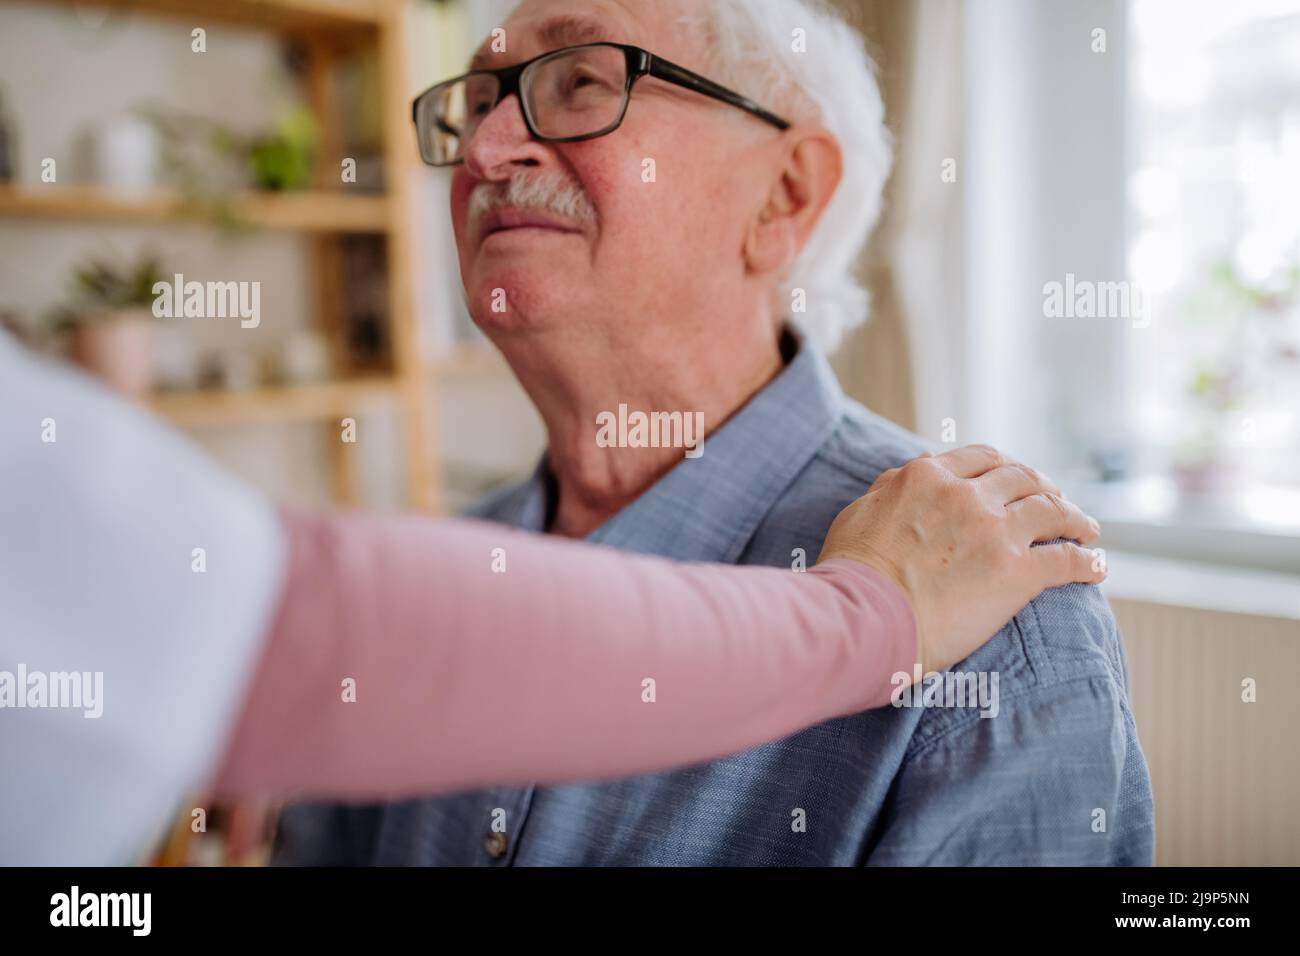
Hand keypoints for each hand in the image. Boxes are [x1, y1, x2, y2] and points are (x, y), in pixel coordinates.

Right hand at [818, 444, 1102, 673]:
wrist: (862, 617)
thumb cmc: (850, 575)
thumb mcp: (859, 512)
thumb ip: (889, 490)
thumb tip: (906, 479)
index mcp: (927, 476)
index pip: (981, 458)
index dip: (1006, 468)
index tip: (1016, 480)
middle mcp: (966, 495)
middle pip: (1023, 478)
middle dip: (1044, 487)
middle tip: (1056, 501)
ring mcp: (995, 532)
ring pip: (1052, 511)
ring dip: (1075, 518)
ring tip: (1087, 530)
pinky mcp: (1016, 573)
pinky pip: (1066, 560)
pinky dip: (1088, 561)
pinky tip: (1098, 568)